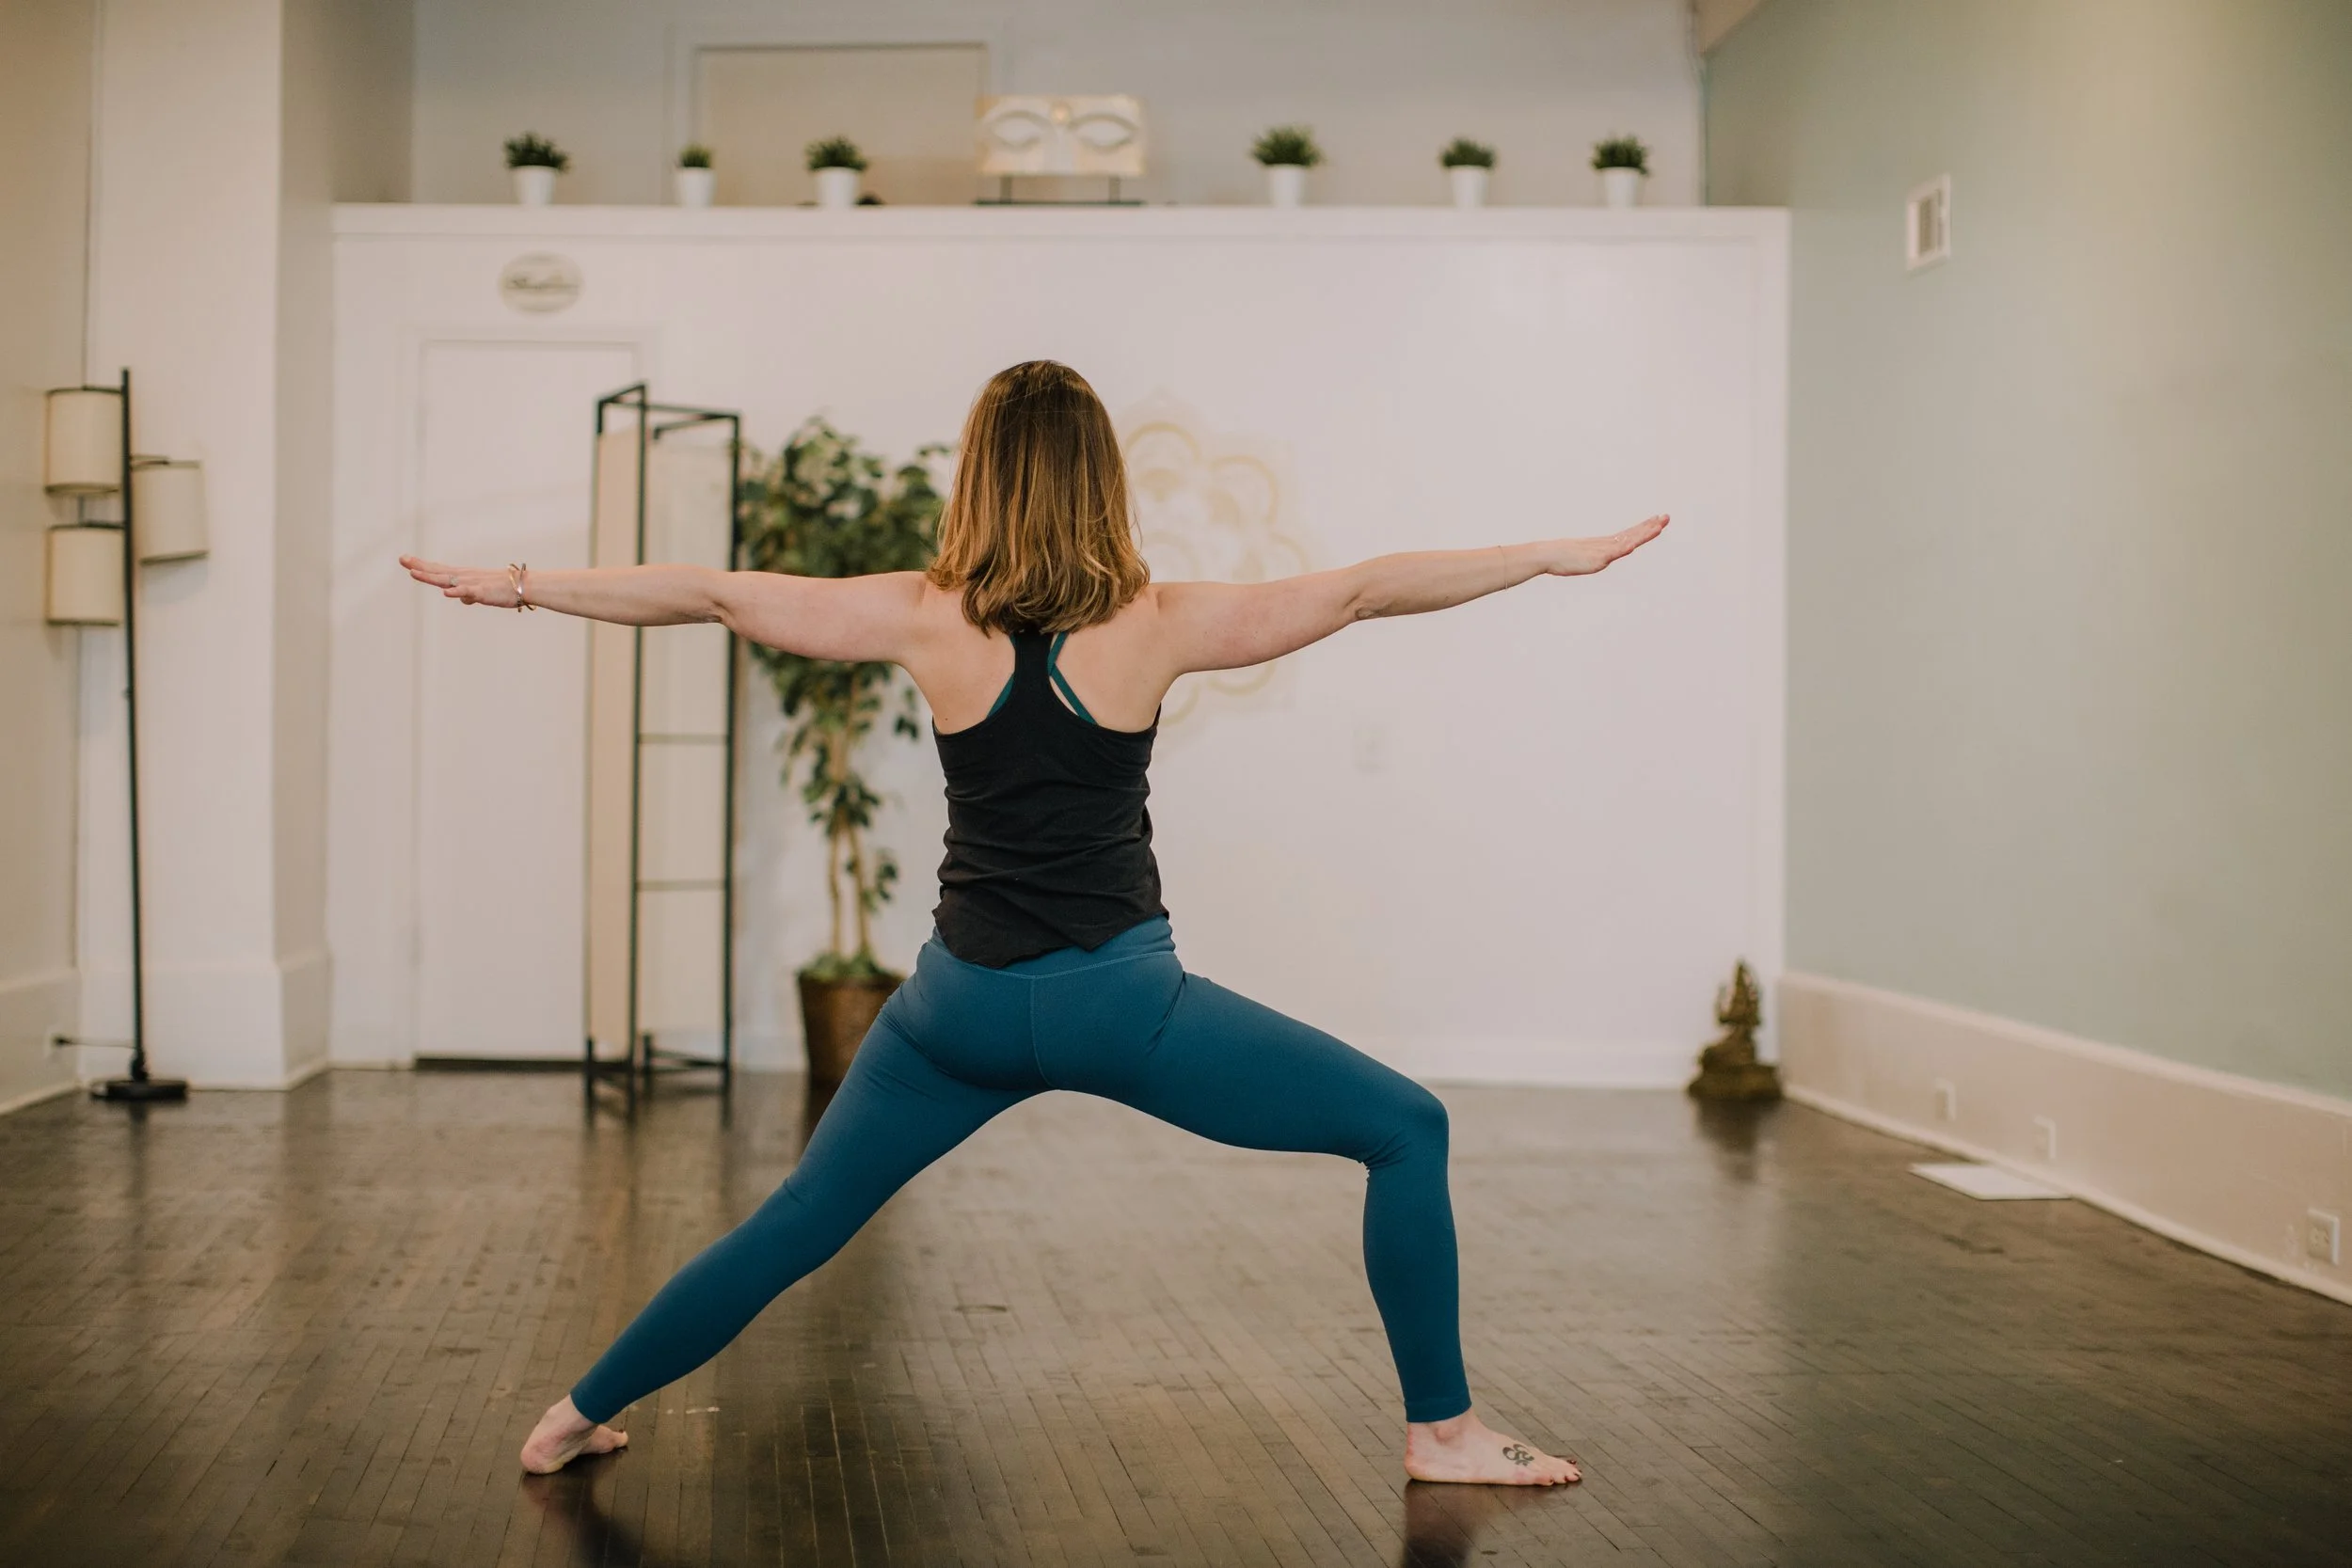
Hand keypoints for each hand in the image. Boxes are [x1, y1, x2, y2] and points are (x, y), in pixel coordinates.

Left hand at [402, 555, 522, 607]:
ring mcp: (471, 583)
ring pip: (447, 580)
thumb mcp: (482, 592)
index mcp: (463, 576)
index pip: (438, 569)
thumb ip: (469, 595)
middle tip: (402, 559)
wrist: (524, 585)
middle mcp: (464, 577)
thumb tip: (463, 599)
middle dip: (419, 566)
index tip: (405, 559)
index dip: (421, 565)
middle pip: (437, 571)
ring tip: (414, 572)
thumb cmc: (504, 588)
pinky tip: (446, 592)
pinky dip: (457, 592)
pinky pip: (467, 592)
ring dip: (430, 576)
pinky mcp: (482, 591)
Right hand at [1539, 514, 1669, 576]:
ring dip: (1644, 533)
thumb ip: (1593, 557)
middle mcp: (1606, 545)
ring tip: (1659, 525)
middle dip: (1651, 526)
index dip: (1644, 527)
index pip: (1629, 534)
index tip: (1658, 520)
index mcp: (1605, 545)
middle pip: (1633, 534)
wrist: (1547, 555)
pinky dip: (1626, 546)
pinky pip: (1614, 552)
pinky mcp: (1597, 558)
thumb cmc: (1561, 557)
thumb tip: (1596, 558)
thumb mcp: (1583, 557)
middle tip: (1667, 516)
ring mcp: (1603, 551)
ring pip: (1628, 540)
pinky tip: (1635, 543)